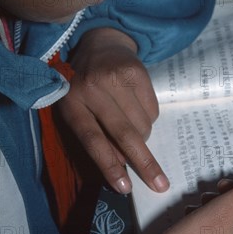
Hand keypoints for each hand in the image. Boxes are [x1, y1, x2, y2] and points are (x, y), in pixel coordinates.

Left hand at [56, 28, 168, 193]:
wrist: (101, 45)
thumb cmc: (85, 86)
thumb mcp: (79, 111)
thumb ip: (95, 138)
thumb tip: (121, 166)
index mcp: (72, 103)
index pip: (91, 139)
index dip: (108, 165)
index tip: (125, 188)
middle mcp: (93, 89)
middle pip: (124, 133)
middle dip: (144, 162)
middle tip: (160, 184)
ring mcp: (116, 78)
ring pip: (142, 124)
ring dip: (142, 136)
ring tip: (131, 124)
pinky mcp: (137, 72)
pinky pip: (153, 110)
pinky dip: (149, 119)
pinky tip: (138, 107)